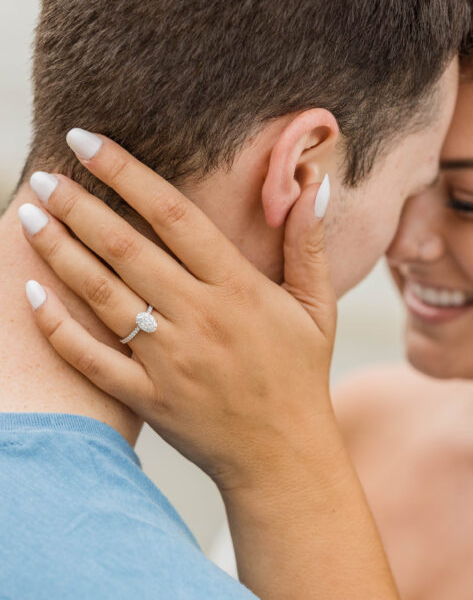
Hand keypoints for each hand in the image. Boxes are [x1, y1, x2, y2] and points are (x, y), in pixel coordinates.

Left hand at [21, 134, 337, 491]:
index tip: (87, 141)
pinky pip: (92, 359)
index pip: (173, 215)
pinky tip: (31, 295)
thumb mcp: (317, 309)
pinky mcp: (147, 398)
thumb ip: (309, 245)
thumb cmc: (300, 377)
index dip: (126, 172)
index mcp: (240, 289)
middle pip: (126, 249)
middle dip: (77, 205)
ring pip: (102, 296)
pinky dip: (57, 328)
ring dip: (60, 252)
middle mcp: (201, 319)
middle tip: (41, 177)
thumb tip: (315, 185)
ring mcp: (171, 361)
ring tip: (28, 218)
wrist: (284, 458)